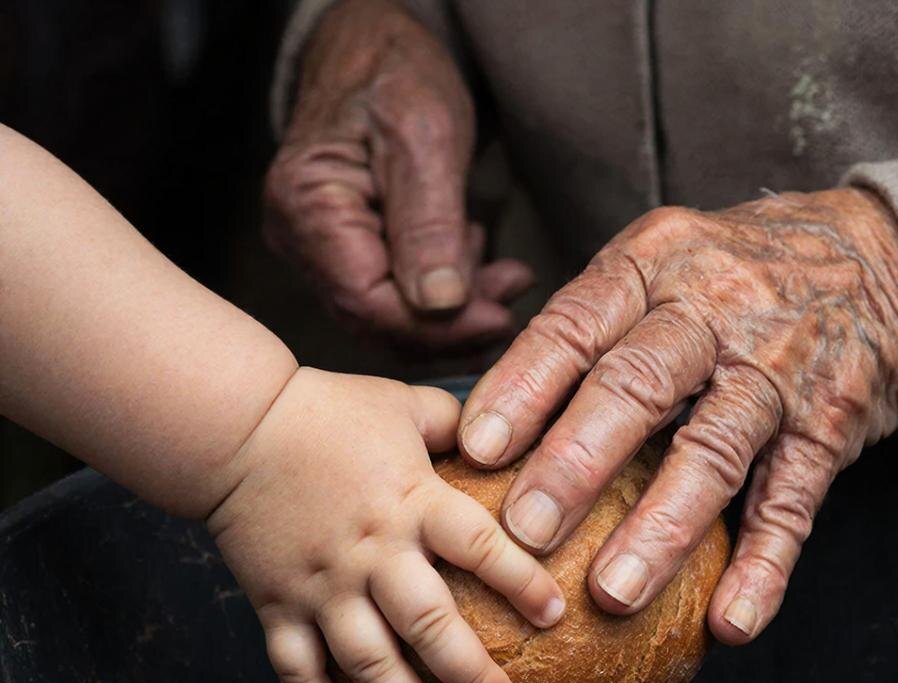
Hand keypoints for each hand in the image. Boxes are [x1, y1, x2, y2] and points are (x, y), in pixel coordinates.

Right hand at [208, 370, 563, 682]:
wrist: (235, 428)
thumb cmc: (327, 412)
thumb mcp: (402, 404)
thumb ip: (455, 423)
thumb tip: (502, 435)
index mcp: (411, 501)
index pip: (480, 547)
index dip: (522, 583)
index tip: (553, 615)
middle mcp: (372, 553)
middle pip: (430, 626)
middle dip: (472, 675)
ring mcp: (322, 586)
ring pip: (368, 664)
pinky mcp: (277, 605)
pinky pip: (297, 670)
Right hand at [263, 0, 532, 348]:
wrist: (373, 52)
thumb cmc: (394, 74)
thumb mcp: (425, 135)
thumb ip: (430, 223)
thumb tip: (439, 304)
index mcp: (308, 207)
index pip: (368, 303)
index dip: (437, 328)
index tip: (499, 319)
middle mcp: (299, 241)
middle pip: (377, 322)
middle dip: (452, 323)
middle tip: (512, 298)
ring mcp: (316, 253)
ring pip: (390, 319)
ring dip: (455, 312)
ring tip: (506, 279)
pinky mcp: (344, 256)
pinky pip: (394, 299)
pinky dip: (443, 297)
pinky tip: (480, 272)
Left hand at [458, 188, 897, 642]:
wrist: (873, 261)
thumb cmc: (726, 279)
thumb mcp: (654, 265)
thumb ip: (583, 329)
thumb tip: (483, 424)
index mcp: (653, 266)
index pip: (576, 326)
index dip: (523, 388)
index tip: (476, 450)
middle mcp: (714, 312)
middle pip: (638, 385)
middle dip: (577, 461)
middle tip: (526, 531)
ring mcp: (776, 374)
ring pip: (714, 453)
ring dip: (662, 527)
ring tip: (613, 595)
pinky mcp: (829, 428)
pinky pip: (794, 504)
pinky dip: (765, 568)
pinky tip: (732, 624)